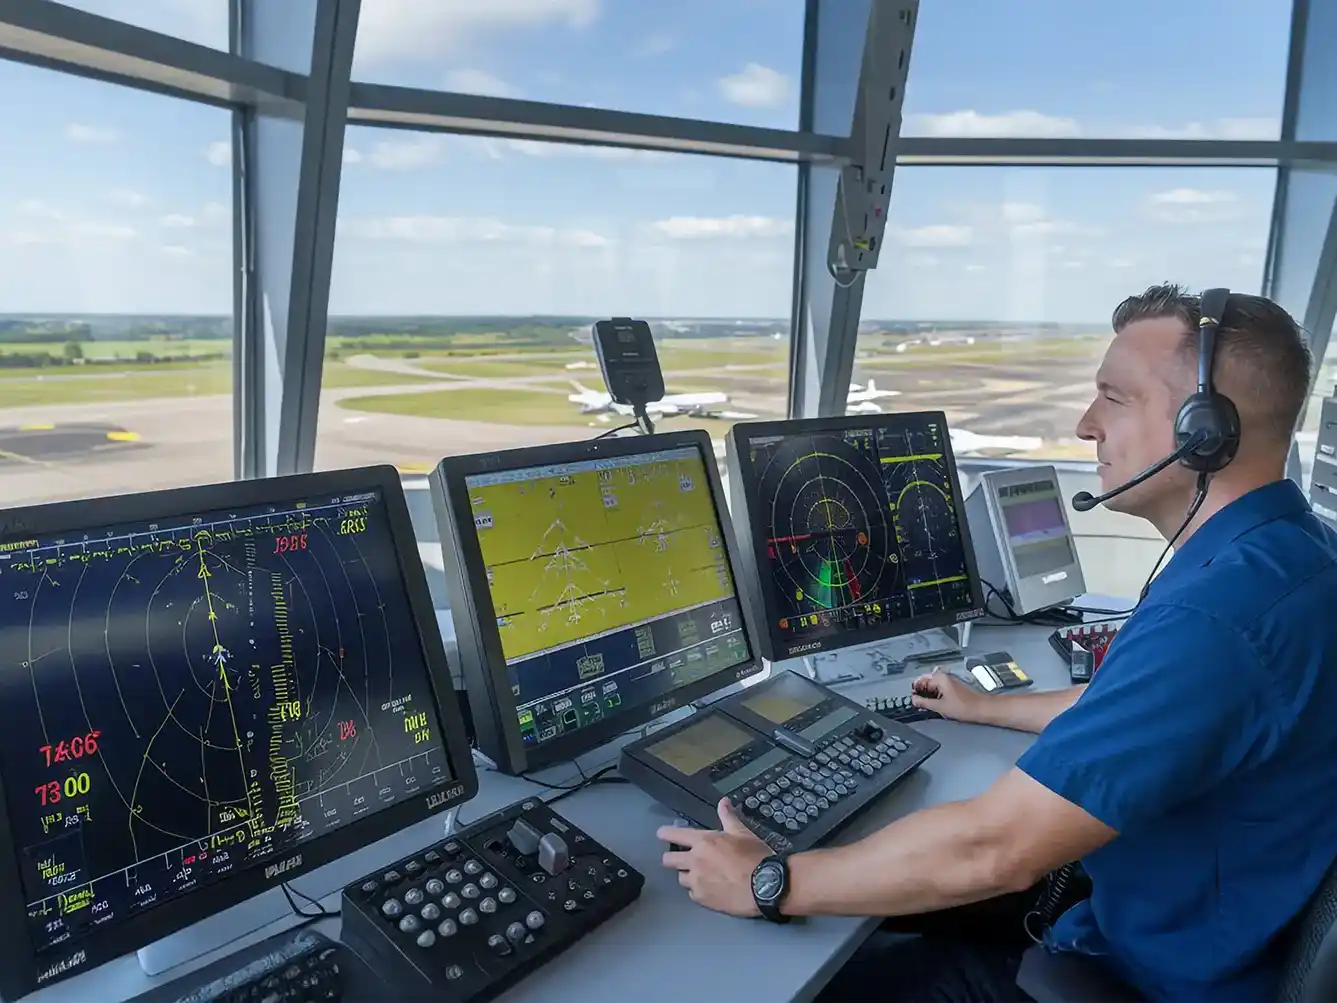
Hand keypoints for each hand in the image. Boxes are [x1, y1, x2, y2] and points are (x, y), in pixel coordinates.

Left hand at [657, 798, 770, 917]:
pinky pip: (692, 894)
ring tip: (699, 876)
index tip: (661, 834)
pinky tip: (709, 890)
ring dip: (687, 875)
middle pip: (669, 860)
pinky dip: (698, 891)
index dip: (665, 833)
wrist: (766, 886)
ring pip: (680, 878)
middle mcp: (695, 860)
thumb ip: (728, 817)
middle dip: (672, 858)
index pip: (675, 834)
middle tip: (681, 859)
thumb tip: (723, 802)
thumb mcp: (743, 833)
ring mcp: (697, 881)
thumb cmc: (755, 857)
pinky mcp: (702, 899)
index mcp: (704, 841)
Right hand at [911, 667, 981, 721]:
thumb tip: (913, 700)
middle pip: (926, 681)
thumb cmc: (964, 707)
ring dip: (928, 693)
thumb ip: (923, 702)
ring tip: (927, 704)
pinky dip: (935, 694)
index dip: (914, 690)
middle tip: (918, 702)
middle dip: (921, 691)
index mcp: (940, 678)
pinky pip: (939, 687)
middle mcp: (944, 676)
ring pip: (932, 684)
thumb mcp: (939, 707)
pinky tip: (936, 703)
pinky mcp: (953, 686)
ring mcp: (949, 680)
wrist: (980, 708)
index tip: (913, 700)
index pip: (920, 681)